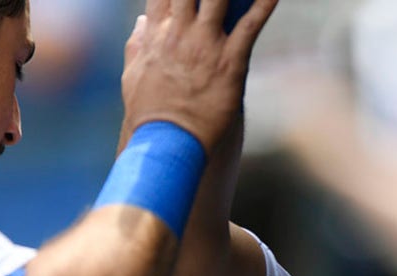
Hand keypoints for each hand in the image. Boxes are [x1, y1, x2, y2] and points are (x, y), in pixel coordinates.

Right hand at [119, 0, 278, 152]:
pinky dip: (263, 5)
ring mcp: (205, 45)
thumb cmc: (151, 112)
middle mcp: (180, 32)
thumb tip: (141, 22)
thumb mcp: (132, 75)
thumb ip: (137, 44)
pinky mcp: (230, 62)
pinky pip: (250, 26)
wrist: (168, 141)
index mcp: (156, 33)